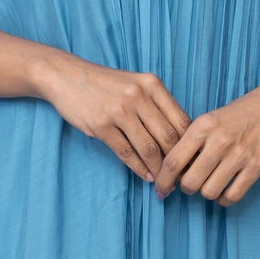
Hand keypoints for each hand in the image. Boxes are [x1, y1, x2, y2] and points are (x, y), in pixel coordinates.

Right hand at [37, 54, 190, 182]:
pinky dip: (139, 168)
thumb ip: (157, 104)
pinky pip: (126, 153)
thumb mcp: (136, 84)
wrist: (67, 76)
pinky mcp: (101, 125)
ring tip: (164, 182)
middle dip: (177, 162)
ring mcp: (119, 111)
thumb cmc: (105, 84)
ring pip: (149, 148)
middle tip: (181, 177)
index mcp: (152, 84)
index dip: (190, 144)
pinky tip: (146, 176)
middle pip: (168, 136)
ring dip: (159, 169)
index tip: (192, 160)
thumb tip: (180, 137)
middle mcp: (138, 95)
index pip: (181, 119)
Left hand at [152, 70, 259, 204]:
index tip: (161, 189)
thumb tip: (173, 171)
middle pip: (189, 182)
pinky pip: (232, 196)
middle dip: (186, 188)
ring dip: (206, 193)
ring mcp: (239, 155)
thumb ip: (192, 142)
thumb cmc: (239, 115)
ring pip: (209, 192)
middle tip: (190, 184)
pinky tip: (224, 191)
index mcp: (203, 126)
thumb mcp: (210, 119)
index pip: (173, 161)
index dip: (163, 181)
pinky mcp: (256, 167)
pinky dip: (224, 199)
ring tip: (210, 184)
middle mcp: (219, 141)